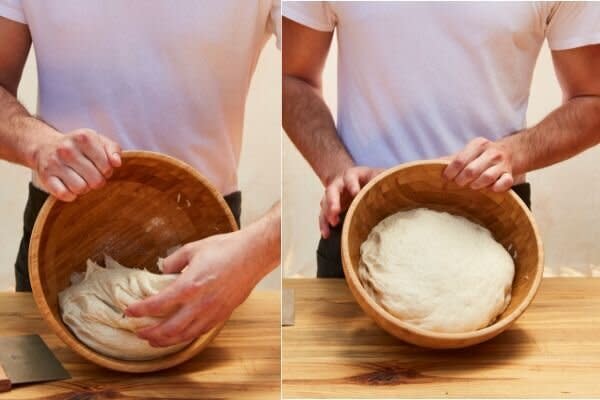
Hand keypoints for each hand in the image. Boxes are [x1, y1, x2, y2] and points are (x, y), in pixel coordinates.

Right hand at [31, 129, 121, 200]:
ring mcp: (54, 162)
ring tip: (81, 180)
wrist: (45, 146)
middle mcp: (67, 148)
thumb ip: (113, 149)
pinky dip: (70, 195)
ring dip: (84, 188)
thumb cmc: (79, 147)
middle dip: (97, 181)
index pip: (107, 167)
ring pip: (81, 188)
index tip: (100, 167)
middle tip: (91, 176)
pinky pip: (64, 194)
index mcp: (84, 137)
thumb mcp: (99, 141)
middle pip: (96, 180)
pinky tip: (69, 186)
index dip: (107, 171)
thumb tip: (117, 163)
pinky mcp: (45, 176)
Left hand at [125, 231, 259, 346]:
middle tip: (138, 332)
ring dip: (166, 340)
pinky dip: (185, 336)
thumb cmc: (226, 248)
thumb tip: (163, 271)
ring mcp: (213, 311)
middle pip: (169, 329)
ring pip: (185, 335)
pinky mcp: (223, 314)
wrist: (253, 254)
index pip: (158, 304)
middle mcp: (200, 303)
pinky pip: (200, 331)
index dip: (140, 310)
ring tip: (154, 340)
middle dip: (150, 333)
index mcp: (189, 285)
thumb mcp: (193, 248)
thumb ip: (173, 261)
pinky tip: (179, 334)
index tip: (129, 311)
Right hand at [320, 166, 383, 237]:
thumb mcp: (379, 175)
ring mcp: (333, 196)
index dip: (351, 184)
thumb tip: (399, 182)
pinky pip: (324, 215)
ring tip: (331, 226)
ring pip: (325, 203)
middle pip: (332, 190)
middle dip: (332, 201)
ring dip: (327, 215)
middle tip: (335, 211)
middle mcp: (339, 183)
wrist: (360, 181)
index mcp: (353, 174)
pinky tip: (326, 234)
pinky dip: (324, 224)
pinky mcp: (330, 207)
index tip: (355, 192)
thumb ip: (385, 178)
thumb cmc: (372, 179)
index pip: (349, 176)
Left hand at [443, 137, 513, 191]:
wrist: (511, 152)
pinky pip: (505, 183)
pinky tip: (490, 189)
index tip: (445, 178)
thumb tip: (428, 165)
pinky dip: (496, 187)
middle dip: (461, 180)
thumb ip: (450, 159)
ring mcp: (502, 163)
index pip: (460, 160)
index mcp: (478, 144)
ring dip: (476, 185)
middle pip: (471, 170)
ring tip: (472, 186)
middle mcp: (491, 152)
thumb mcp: (467, 152)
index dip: (450, 172)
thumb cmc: (481, 156)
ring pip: (487, 177)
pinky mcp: (510, 174)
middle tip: (458, 184)